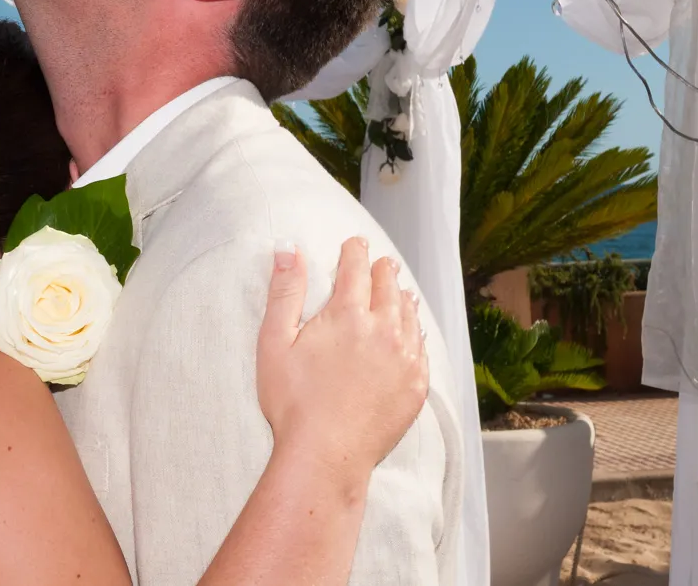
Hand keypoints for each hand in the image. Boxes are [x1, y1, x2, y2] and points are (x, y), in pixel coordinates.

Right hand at [256, 237, 427, 474]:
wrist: (326, 454)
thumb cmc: (293, 401)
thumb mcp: (275, 341)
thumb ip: (284, 291)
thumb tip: (287, 248)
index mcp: (347, 314)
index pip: (356, 269)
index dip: (354, 252)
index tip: (354, 242)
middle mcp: (384, 330)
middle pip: (388, 287)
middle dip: (382, 270)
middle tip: (381, 262)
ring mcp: (405, 359)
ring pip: (409, 314)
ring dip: (402, 297)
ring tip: (400, 290)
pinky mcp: (416, 386)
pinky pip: (421, 348)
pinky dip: (416, 332)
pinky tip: (411, 332)